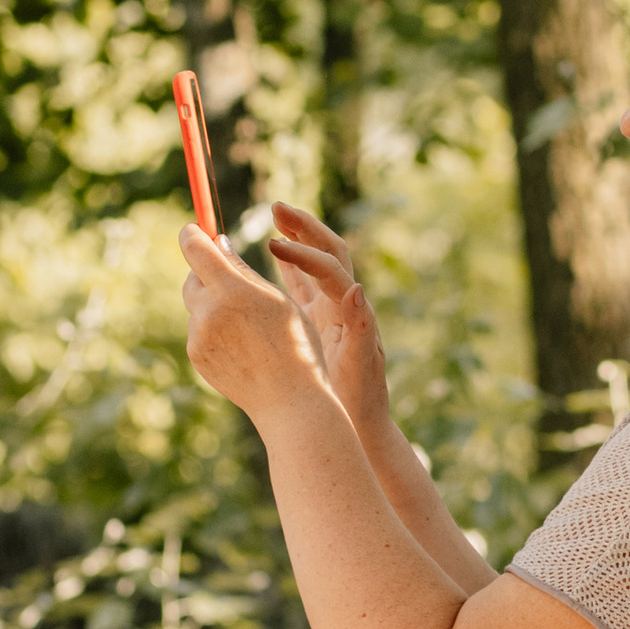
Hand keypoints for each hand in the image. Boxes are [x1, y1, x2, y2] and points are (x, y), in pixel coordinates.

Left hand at [178, 223, 320, 430]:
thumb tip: (217, 244)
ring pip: (198, 307)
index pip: (195, 249)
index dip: (192, 235)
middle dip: (207, 273)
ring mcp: (198, 338)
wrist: (288, 400)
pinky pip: (200, 332)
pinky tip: (243, 345)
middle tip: (232, 278)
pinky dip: (215, 329)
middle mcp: (207, 313)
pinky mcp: (196, 358)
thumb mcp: (277, 298)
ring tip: (250, 325)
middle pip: (193, 278)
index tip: (194, 229)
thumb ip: (243, 270)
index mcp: (231, 291)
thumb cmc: (295, 343)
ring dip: (214, 305)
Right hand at [265, 205, 392, 435]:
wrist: (362, 420)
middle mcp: (344, 302)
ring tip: (273, 218)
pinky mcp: (319, 321)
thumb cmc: (361, 397)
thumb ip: (362, 328)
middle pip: (327, 251)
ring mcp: (330, 310)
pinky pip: (302, 285)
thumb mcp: (361, 365)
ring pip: (312, 264)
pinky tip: (267, 256)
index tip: (273, 244)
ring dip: (295, 239)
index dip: (303, 253)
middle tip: (277, 208)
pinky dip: (288, 267)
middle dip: (304, 227)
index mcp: (351, 309)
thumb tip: (357, 288)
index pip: (330, 267)